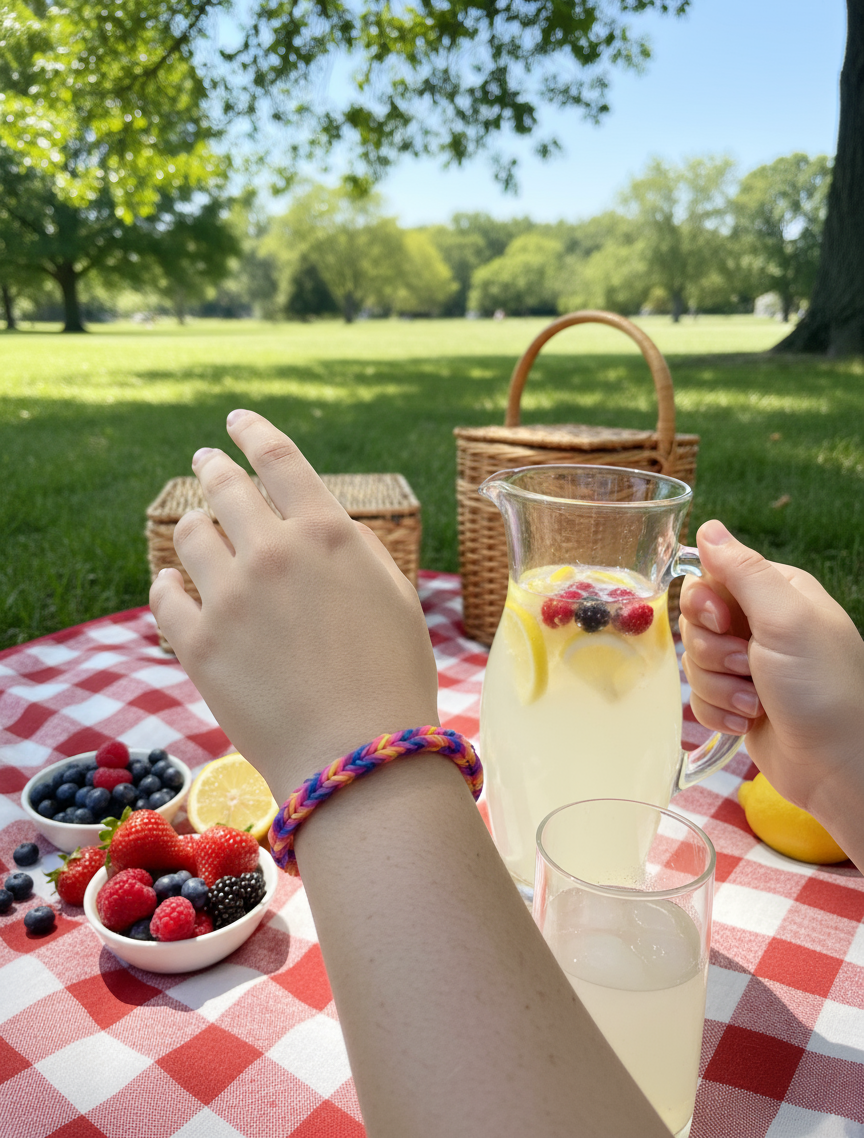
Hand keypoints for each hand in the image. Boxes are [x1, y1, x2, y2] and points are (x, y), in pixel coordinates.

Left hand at [149, 410, 438, 801]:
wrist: (358, 758)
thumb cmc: (393, 680)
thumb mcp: (394, 596)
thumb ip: (351, 550)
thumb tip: (315, 524)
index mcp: (328, 533)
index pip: (279, 459)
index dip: (252, 431)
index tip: (235, 420)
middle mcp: (273, 552)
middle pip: (226, 488)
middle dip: (213, 466)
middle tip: (205, 460)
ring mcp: (230, 597)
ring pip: (190, 535)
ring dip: (193, 524)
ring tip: (195, 526)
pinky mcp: (197, 645)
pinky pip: (165, 596)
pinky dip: (167, 582)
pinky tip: (169, 580)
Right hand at [680, 521, 863, 838]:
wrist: (838, 766)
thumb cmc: (821, 688)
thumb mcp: (784, 618)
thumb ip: (742, 570)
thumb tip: (708, 526)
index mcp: (775, 593)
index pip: (709, 579)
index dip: (704, 605)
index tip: (723, 623)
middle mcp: (761, 625)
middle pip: (695, 623)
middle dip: (712, 652)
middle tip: (748, 666)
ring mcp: (748, 666)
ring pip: (694, 663)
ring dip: (720, 687)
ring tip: (756, 702)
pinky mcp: (737, 701)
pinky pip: (700, 698)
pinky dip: (720, 712)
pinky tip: (748, 721)